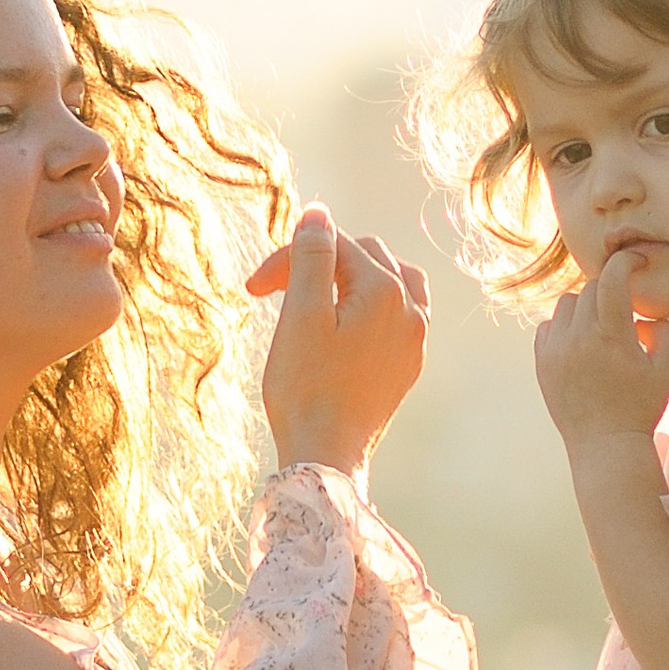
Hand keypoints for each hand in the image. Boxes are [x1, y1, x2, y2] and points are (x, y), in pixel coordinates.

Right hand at [247, 206, 428, 475]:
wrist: (326, 456)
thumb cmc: (305, 388)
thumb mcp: (301, 315)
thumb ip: (312, 257)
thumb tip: (318, 213)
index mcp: (386, 290)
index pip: (334, 247)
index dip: (289, 259)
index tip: (253, 290)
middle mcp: (411, 309)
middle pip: (363, 258)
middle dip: (318, 265)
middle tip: (275, 294)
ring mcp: (414, 339)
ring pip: (389, 280)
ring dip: (351, 278)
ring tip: (317, 297)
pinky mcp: (407, 365)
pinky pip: (398, 314)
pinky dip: (370, 305)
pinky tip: (345, 322)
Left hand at [533, 248, 668, 448]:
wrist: (605, 445)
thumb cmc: (641, 407)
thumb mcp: (668, 368)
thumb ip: (663, 329)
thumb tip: (640, 314)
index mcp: (612, 336)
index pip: (612, 278)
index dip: (625, 262)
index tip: (635, 262)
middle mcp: (579, 338)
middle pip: (591, 287)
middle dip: (609, 291)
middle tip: (622, 310)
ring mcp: (556, 350)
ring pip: (568, 303)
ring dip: (586, 307)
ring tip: (600, 329)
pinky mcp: (541, 362)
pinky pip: (549, 325)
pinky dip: (565, 326)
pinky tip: (580, 344)